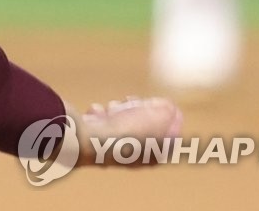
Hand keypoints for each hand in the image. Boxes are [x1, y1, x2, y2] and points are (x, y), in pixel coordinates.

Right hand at [67, 96, 182, 167]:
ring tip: (112, 108)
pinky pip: (101, 124)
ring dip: (117, 110)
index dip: (169, 118)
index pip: (169, 137)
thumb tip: (169, 108)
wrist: (89, 141)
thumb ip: (166, 111)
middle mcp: (134, 157)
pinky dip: (100, 115)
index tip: (165, 104)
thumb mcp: (157, 116)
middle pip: (144, 127)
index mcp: (153, 156)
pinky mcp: (94, 143)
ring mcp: (113, 151)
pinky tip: (97, 114)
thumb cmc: (126, 131)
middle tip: (134, 101)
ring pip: (120, 122)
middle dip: (138, 109)